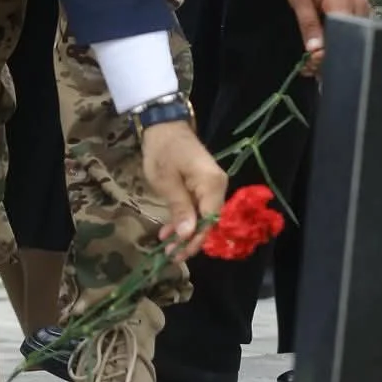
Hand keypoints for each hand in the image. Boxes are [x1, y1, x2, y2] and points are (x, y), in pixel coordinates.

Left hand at [141, 121, 228, 259]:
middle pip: (207, 221)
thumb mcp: (166, 181)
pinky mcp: (203, 186)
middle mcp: (218, 187)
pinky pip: (197, 208)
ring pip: (201, 217)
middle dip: (189, 240)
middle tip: (170, 255)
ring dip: (184, 232)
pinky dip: (183, 220)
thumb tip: (188, 236)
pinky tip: (167, 231)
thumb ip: (179, 208)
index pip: (209, 220)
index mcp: (212, 184)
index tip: (179, 254)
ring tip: (166, 248)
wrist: (164, 126)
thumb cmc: (163, 151)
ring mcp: (211, 187)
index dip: (195, 240)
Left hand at [286, 0, 367, 66]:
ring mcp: (365, 12)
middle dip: (330, 60)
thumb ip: (308, 23)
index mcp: (341, 4)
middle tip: (310, 70)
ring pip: (353, 42)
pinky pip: (355, 34)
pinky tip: (326, 52)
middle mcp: (359, 10)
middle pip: (349, 44)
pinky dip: (341, 44)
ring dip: (335, 54)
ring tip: (315, 64)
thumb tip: (314, 51)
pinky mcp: (364, 13)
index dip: (326, 56)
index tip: (310, 66)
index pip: (339, 39)